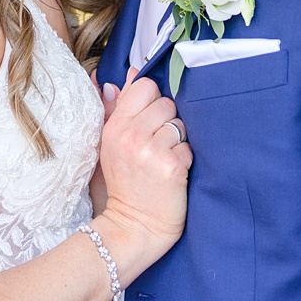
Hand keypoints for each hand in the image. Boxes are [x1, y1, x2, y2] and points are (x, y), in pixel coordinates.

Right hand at [94, 75, 191, 274]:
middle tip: (159, 143)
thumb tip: (129, 74)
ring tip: (165, 157)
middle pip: (165, 103)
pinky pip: (189, 146)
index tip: (152, 118)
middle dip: (168, 120)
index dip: (153, 100)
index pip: (143, 87)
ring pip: (180, 123)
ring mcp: (150, 150)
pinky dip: (185, 158)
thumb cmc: (126, 184)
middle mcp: (130, 135)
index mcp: (114, 127)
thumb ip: (121, 107)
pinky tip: (174, 171)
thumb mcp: (112, 143)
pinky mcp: (171, 165)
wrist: (134, 226)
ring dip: (178, 139)